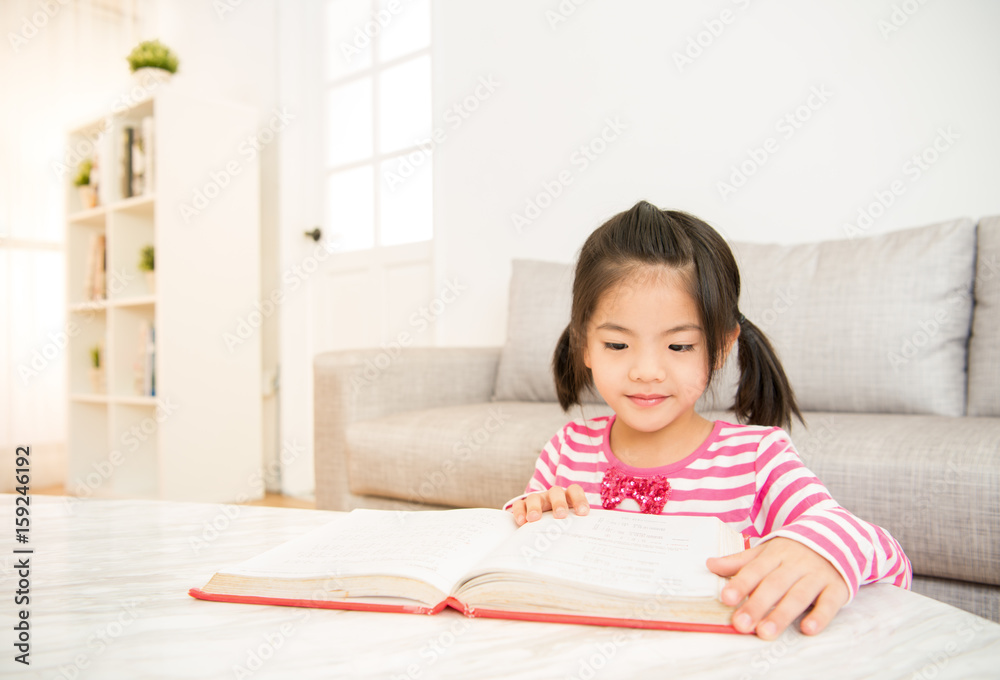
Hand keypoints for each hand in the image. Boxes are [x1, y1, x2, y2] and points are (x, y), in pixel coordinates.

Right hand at [509, 485, 589, 525]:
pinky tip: (521, 522)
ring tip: (534, 519)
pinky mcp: (523, 506)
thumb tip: (593, 539)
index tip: (583, 513)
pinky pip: (519, 505)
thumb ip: (578, 527)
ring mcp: (537, 500)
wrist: (543, 525)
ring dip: (535, 507)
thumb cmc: (563, 525)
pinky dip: (519, 512)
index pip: (574, 491)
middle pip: (556, 492)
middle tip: (560, 515)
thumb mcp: (571, 524)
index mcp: (567, 497)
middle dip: (558, 503)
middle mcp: (551, 496)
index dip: (579, 500)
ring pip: (535, 497)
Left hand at [706, 537, 849, 639]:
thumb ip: (741, 561)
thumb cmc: (793, 551)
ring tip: (766, 632)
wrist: (837, 537)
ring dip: (782, 615)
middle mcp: (795, 564)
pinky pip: (829, 603)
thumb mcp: (767, 551)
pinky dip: (819, 617)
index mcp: (775, 554)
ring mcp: (817, 575)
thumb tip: (710, 564)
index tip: (726, 599)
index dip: (741, 584)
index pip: (755, 569)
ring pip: (798, 596)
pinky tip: (807, 629)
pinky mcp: (837, 588)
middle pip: (774, 585)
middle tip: (741, 624)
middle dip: (757, 605)